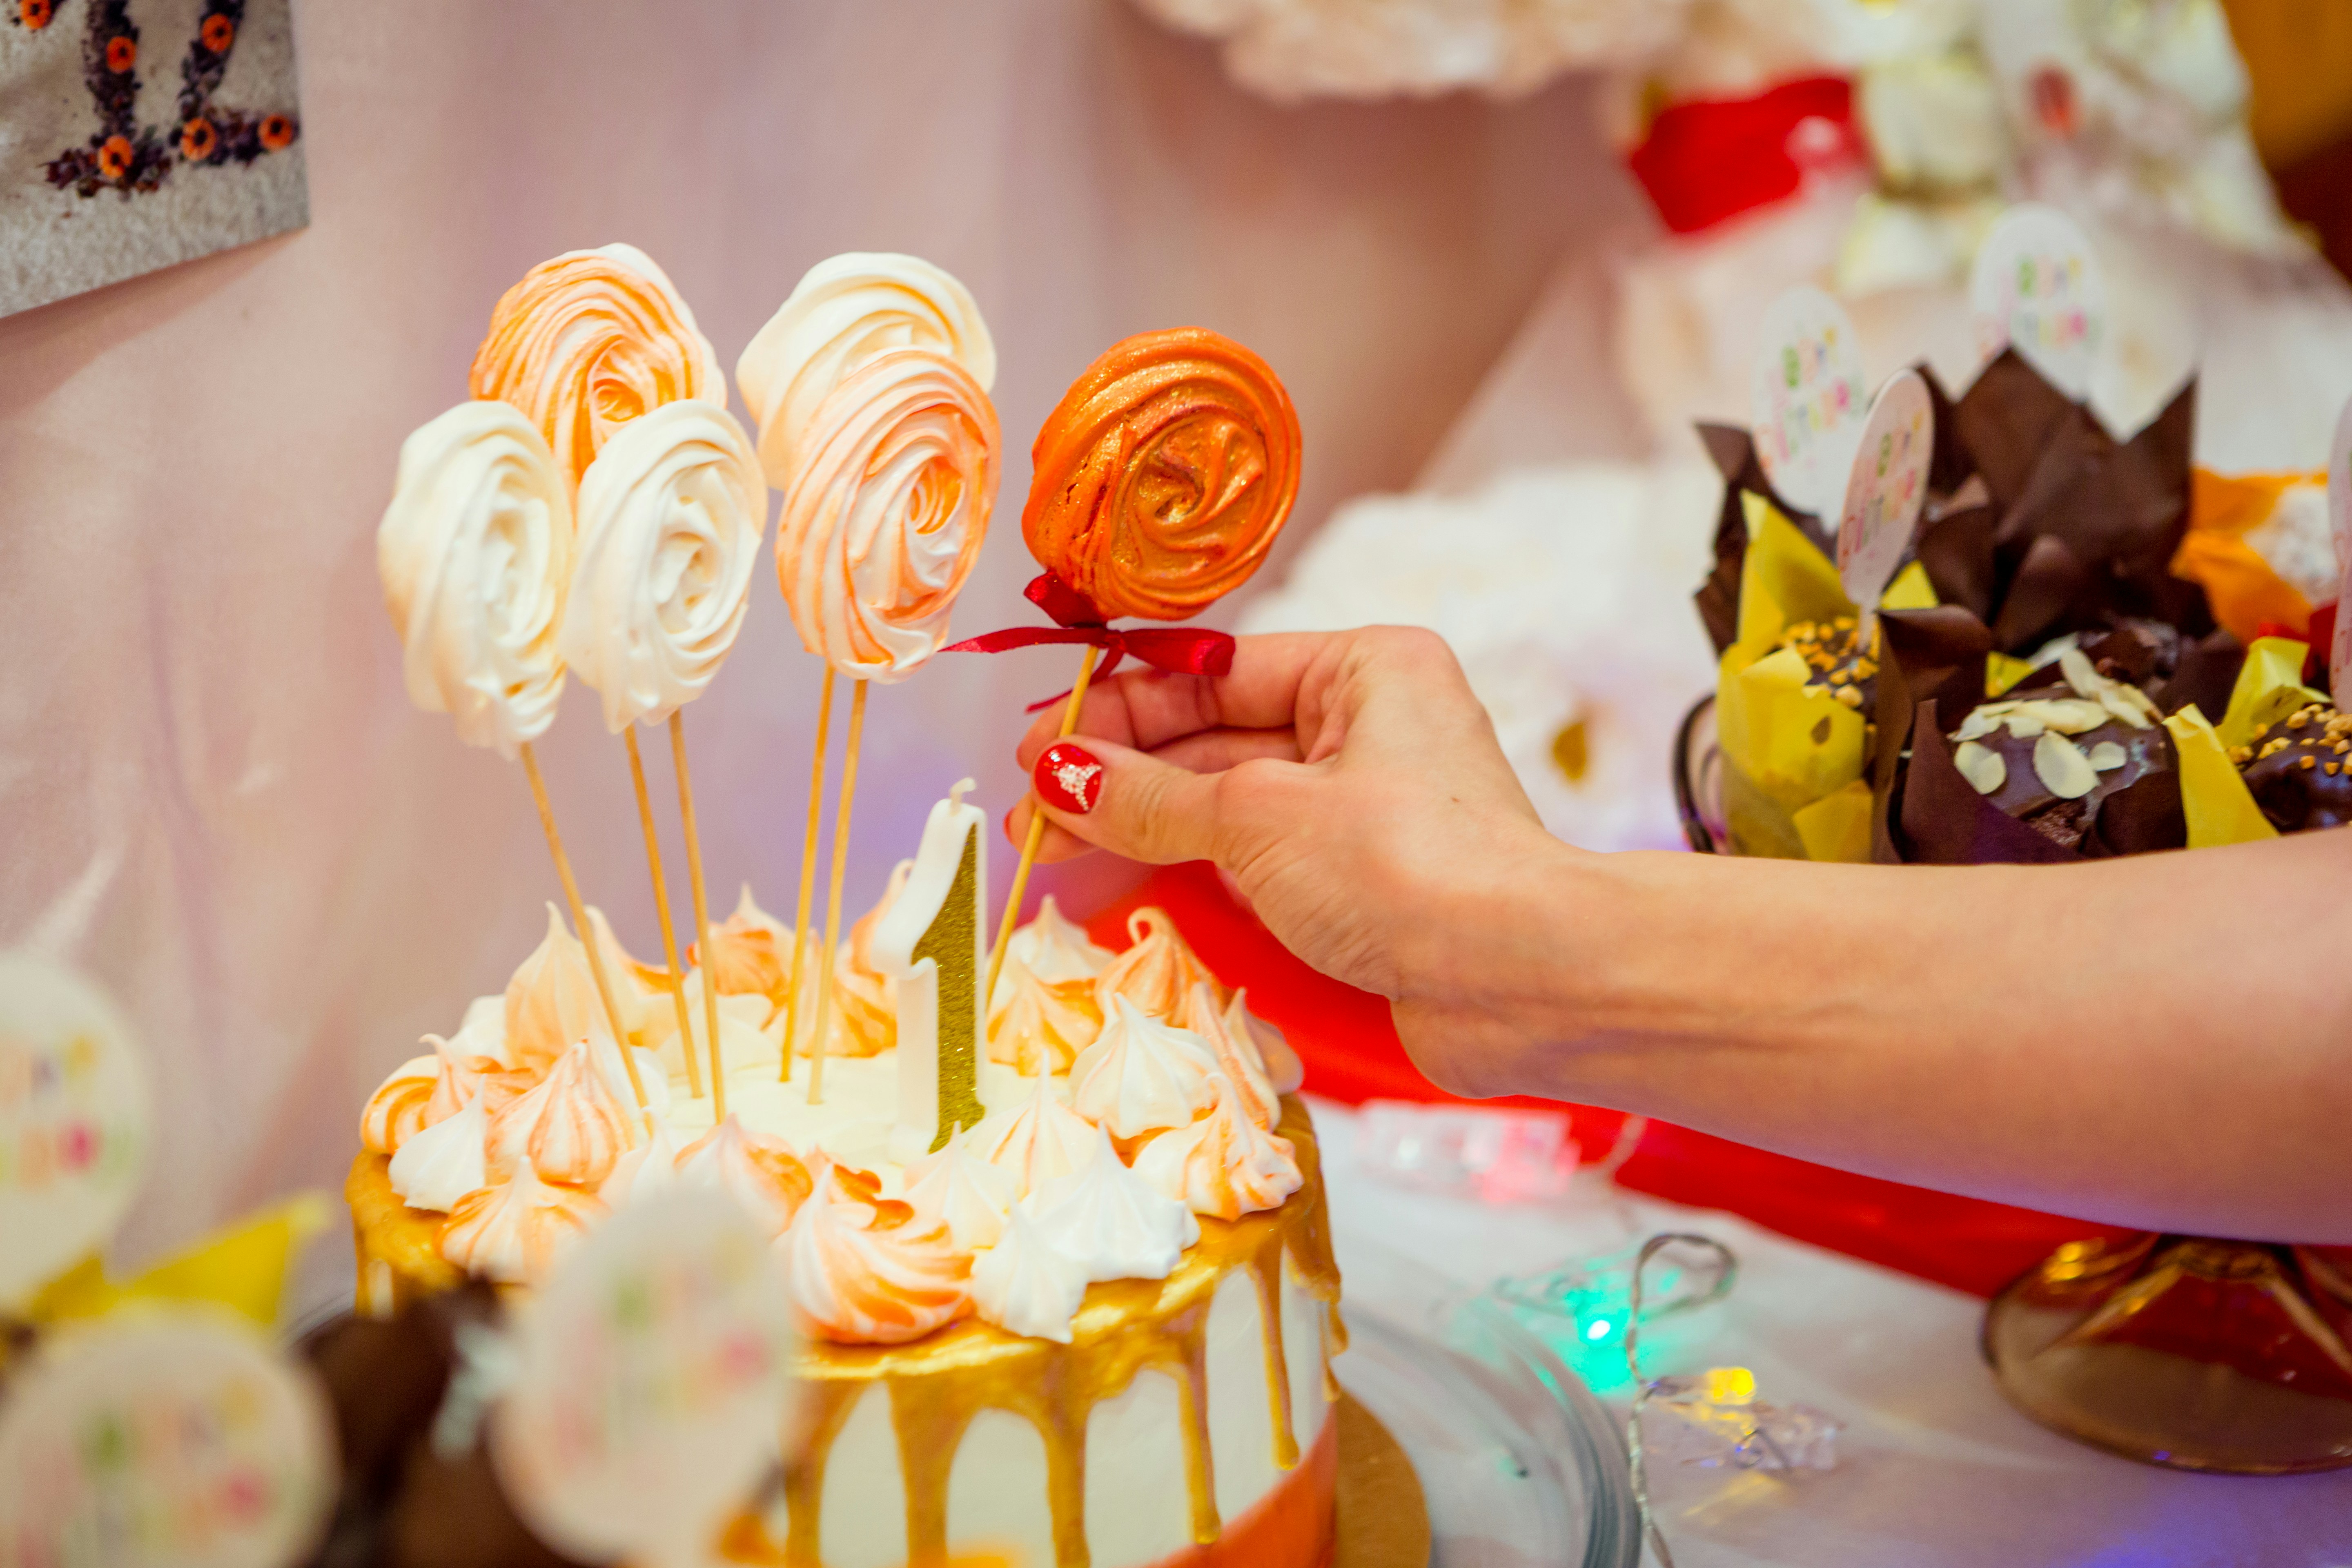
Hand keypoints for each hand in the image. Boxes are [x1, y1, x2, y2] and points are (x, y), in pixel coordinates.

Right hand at [1009, 627, 1569, 1094]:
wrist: (1521, 980)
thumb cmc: (1409, 868)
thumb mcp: (1256, 817)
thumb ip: (1150, 798)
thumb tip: (1060, 774)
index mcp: (1366, 670)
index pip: (1217, 672)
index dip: (1121, 706)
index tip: (1043, 742)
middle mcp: (1373, 727)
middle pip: (1218, 737)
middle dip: (1124, 771)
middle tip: (1036, 803)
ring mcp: (1371, 808)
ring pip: (1233, 804)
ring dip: (1147, 823)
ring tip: (1057, 844)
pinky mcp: (1367, 883)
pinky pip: (1260, 861)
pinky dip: (1194, 868)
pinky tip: (1124, 879)